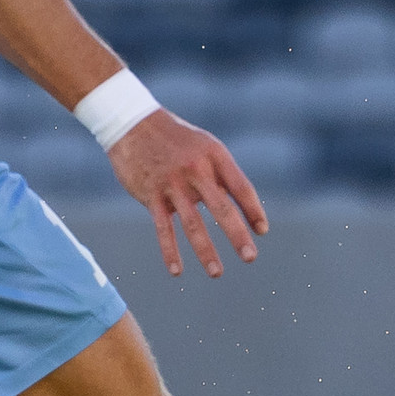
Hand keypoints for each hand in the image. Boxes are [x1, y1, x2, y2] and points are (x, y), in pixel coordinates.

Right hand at [108, 109, 267, 278]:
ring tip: (217, 272)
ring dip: (206, 250)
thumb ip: (219, 175)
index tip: (262, 231)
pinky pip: (163, 228)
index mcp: (215, 156)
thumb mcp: (203, 146)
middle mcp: (196, 169)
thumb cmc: (174, 138)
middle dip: (237, 235)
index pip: (241, 187)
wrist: (132, 124)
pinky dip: (170, 250)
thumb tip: (234, 209)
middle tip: (250, 257)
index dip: (253, 210)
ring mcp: (172, 183)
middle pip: (221, 208)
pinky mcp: (150, 195)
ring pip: (192, 223)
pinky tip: (177, 270)